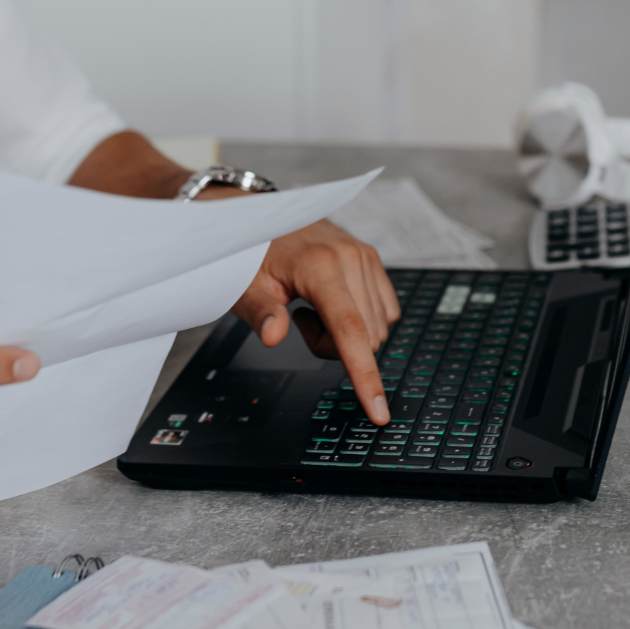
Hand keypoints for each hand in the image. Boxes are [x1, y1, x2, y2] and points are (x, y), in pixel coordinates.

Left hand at [231, 220, 398, 423]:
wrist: (262, 217)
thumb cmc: (251, 253)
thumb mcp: (244, 286)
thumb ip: (261, 314)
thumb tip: (274, 338)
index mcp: (320, 267)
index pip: (351, 332)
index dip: (366, 377)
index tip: (379, 412)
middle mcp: (350, 258)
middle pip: (364, 338)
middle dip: (333, 345)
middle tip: (299, 321)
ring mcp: (365, 256)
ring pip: (377, 328)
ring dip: (345, 332)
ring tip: (310, 305)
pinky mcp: (372, 258)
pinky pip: (385, 311)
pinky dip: (361, 319)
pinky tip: (330, 301)